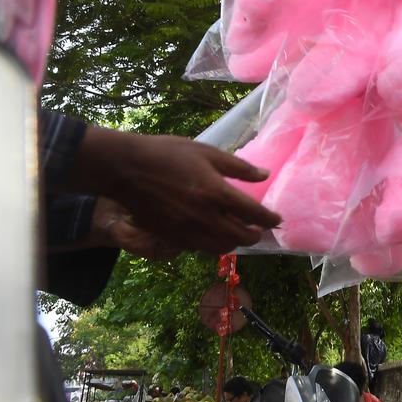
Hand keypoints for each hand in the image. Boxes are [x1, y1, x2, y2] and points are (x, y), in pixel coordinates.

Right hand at [71, 126, 280, 253]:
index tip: (277, 219)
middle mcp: (205, 217)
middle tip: (260, 229)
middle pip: (241, 237)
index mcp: (216, 193)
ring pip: (221, 247)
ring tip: (239, 233)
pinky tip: (214, 233)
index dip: (270, 219)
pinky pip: (200, 248)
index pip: (254, 214)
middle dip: (256, 235)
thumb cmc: (167, 154)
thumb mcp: (207, 152)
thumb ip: (239, 167)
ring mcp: (187, 230)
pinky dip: (213, 244)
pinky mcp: (171, 237)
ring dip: (235, 242)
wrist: (125, 169)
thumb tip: (265, 175)